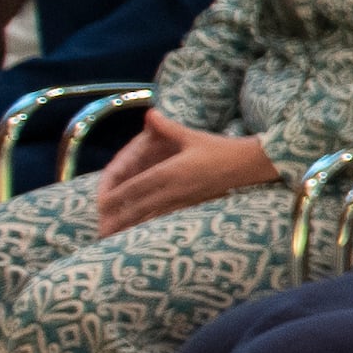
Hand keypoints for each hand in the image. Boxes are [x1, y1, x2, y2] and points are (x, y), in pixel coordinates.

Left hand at [88, 117, 278, 234]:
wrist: (250, 165)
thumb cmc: (221, 149)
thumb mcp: (192, 136)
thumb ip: (167, 127)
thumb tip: (149, 113)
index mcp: (171, 172)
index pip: (138, 186)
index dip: (118, 196)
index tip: (101, 205)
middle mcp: (175, 189)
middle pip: (141, 206)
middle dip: (120, 218)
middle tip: (101, 231)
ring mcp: (184, 200)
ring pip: (153, 216)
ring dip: (134, 227)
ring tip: (117, 238)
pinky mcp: (193, 205)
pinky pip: (168, 218)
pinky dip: (153, 226)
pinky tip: (144, 234)